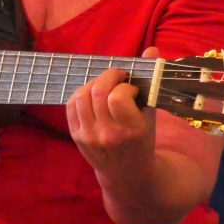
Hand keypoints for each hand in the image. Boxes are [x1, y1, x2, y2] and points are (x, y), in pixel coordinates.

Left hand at [66, 46, 159, 186]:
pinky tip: (94, 96)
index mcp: (132, 130)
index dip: (124, 85)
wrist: (127, 174)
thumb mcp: (152, 113)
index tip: (132, 88)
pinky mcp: (77, 137)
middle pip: (97, 93)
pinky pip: (71, 105)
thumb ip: (151, 80)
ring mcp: (89, 137)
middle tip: (119, 78)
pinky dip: (81, 93)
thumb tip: (151, 49)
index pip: (117, 97)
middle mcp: (108, 135)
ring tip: (106, 86)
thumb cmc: (143, 138)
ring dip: (94, 83)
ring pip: (81, 96)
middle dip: (108, 77)